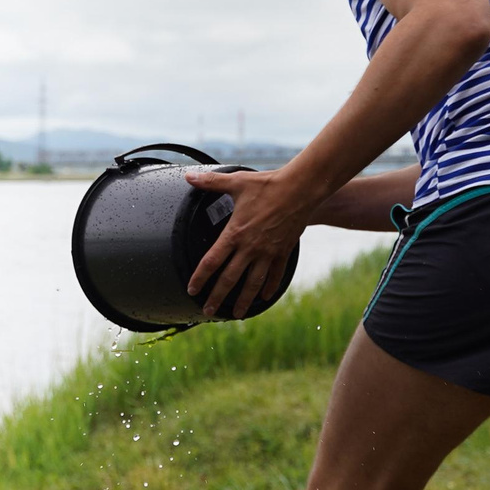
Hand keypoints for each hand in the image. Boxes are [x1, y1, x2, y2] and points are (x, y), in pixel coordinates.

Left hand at [183, 167, 308, 318]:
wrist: (301, 189)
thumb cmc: (268, 184)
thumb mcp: (236, 182)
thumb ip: (210, 182)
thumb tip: (188, 176)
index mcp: (235, 233)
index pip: (212, 261)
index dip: (200, 278)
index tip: (192, 290)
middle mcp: (250, 247)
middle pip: (229, 279)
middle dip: (217, 297)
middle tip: (208, 312)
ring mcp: (268, 252)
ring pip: (252, 283)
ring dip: (243, 300)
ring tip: (236, 314)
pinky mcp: (283, 252)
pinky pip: (274, 275)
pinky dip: (268, 287)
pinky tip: (264, 297)